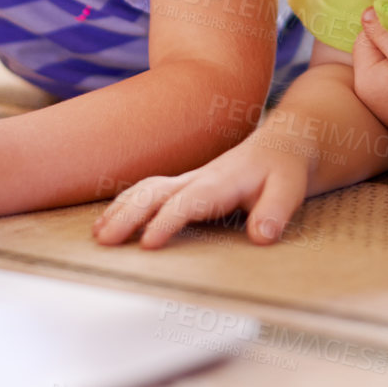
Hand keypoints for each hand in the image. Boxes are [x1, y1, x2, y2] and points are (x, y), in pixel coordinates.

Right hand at [91, 134, 311, 249]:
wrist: (283, 144)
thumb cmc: (284, 170)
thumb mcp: (290, 190)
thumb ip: (276, 212)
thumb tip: (261, 237)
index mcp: (220, 182)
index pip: (187, 203)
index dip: (166, 222)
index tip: (147, 244)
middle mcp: (199, 178)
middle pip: (155, 192)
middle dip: (128, 215)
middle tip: (104, 241)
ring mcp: (189, 180)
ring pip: (146, 189)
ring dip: (121, 209)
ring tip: (98, 235)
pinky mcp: (185, 185)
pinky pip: (148, 190)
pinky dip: (125, 204)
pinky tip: (109, 221)